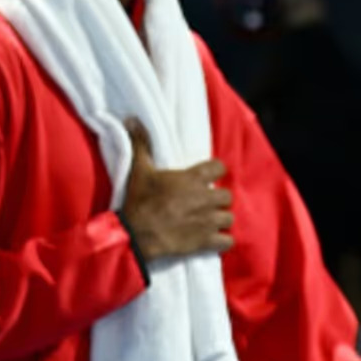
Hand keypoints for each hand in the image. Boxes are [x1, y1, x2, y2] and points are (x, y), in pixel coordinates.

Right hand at [119, 118, 234, 260]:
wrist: (135, 234)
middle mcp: (205, 198)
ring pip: (228, 218)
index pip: (220, 167)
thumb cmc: (139, 200)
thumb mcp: (139, 169)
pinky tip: (214, 239)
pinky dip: (222, 241)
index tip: (208, 176)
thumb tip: (132, 119)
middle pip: (226, 196)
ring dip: (220, 219)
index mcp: (193, 178)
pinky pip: (227, 241)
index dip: (215, 171)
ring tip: (208, 221)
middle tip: (204, 202)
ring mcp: (208, 221)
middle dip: (217, 199)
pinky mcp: (206, 241)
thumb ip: (141, 144)